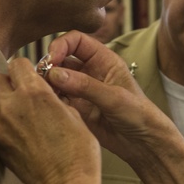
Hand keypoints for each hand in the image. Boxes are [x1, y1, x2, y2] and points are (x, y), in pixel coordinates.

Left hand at [0, 58, 100, 183]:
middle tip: (20, 92)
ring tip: (16, 111)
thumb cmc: (78, 151)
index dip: (26, 69)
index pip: (17, 64)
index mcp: (34, 92)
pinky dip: (0, 122)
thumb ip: (54, 98)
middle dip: (6, 82)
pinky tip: (17, 130)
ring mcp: (0, 127)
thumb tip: (47, 94)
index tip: (32, 77)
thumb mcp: (74, 114)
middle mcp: (11, 106)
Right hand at [40, 32, 180, 168]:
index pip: (76, 40)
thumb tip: (55, 74)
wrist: (142, 143)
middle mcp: (89, 71)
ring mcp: (80, 90)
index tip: (52, 58)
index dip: (60, 44)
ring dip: (46, 83)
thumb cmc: (138, 114)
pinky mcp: (75, 108)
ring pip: (55, 79)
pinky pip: (56, 98)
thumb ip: (85, 85)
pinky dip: (49, 99)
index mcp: (103, 59)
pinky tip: (49, 105)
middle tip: (41, 77)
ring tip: (42, 92)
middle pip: (61, 58)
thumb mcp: (114, 97)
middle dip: (49, 65)